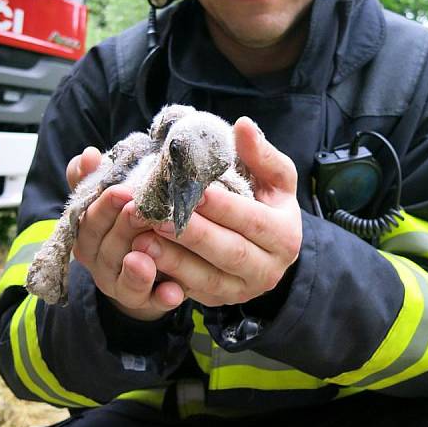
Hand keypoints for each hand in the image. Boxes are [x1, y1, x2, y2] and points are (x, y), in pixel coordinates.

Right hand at [66, 147, 185, 320]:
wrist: (147, 267)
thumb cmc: (129, 221)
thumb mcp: (112, 198)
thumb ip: (95, 178)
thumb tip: (88, 154)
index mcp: (90, 233)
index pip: (90, 220)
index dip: (104, 205)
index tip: (123, 190)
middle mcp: (101, 260)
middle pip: (107, 247)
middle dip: (124, 229)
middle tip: (140, 212)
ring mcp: (120, 284)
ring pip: (124, 279)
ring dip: (136, 271)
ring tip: (146, 260)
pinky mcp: (144, 301)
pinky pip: (150, 302)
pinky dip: (161, 298)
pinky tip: (175, 292)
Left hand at [131, 117, 301, 306]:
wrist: (268, 247)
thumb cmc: (267, 202)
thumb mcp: (274, 177)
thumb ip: (260, 153)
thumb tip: (243, 125)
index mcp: (285, 235)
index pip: (253, 221)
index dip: (225, 208)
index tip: (195, 192)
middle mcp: (268, 269)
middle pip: (229, 252)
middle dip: (192, 235)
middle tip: (158, 217)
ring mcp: (242, 290)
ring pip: (208, 279)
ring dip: (173, 260)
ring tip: (141, 240)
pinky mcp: (219, 301)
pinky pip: (192, 292)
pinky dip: (167, 276)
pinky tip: (142, 259)